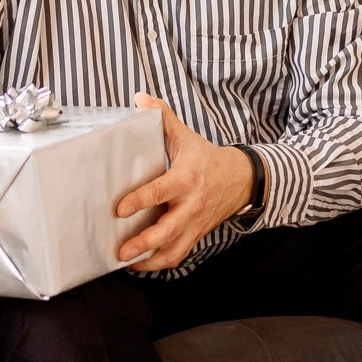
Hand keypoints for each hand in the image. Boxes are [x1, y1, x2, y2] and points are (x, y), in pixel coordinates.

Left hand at [114, 93, 255, 271]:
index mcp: (187, 178)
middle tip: (121, 250)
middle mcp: (191, 205)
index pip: (161, 191)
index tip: (119, 209)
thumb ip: (162, 117)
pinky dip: (159, 262)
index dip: (140, 201)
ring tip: (126, 262)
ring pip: (174, 249)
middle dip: (143, 242)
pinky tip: (139, 263)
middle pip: (168, 230)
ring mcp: (195, 223)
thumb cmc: (207, 158)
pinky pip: (179, 255)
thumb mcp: (186, 136)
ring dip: (149, 259)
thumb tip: (140, 98)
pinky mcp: (196, 235)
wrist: (242, 180)